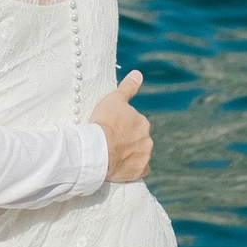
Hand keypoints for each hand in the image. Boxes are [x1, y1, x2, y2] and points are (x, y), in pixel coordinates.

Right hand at [92, 70, 151, 184]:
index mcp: (143, 123)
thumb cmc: (104, 122)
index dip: (122, 125)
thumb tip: (138, 73)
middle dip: (129, 140)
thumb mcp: (114, 99)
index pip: (135, 123)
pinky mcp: (138, 172)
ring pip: (140, 154)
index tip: (111, 127)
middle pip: (138, 139)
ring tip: (114, 154)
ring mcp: (144, 157)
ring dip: (131, 153)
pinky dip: (134, 168)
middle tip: (112, 141)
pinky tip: (124, 166)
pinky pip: (140, 170)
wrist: (98, 149)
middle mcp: (147, 140)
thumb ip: (128, 87)